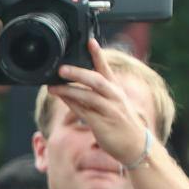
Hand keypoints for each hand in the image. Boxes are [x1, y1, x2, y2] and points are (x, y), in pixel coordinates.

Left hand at [52, 39, 154, 164]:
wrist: (136, 147)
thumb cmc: (122, 125)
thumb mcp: (113, 105)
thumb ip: (95, 96)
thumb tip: (72, 87)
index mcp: (116, 90)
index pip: (106, 69)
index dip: (98, 55)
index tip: (90, 42)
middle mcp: (114, 98)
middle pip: (96, 80)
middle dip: (78, 73)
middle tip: (61, 68)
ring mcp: (109, 110)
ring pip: (88, 96)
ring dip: (69, 90)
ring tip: (52, 86)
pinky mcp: (102, 124)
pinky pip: (84, 112)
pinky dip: (72, 104)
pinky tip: (61, 98)